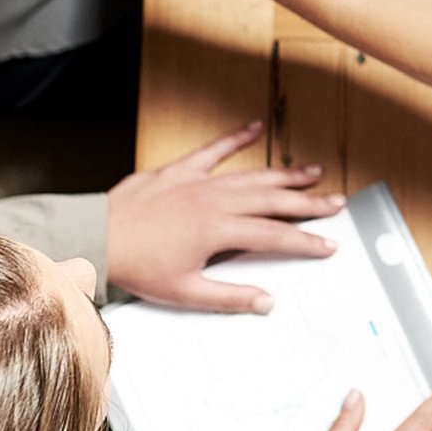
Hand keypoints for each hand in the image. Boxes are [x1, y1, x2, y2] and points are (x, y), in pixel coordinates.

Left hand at [105, 121, 345, 313]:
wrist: (96, 238)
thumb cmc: (136, 265)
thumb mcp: (184, 292)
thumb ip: (229, 297)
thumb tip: (264, 302)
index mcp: (219, 230)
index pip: (275, 236)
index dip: (306, 241)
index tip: (327, 244)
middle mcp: (215, 201)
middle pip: (274, 200)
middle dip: (309, 202)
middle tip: (335, 203)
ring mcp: (200, 182)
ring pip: (253, 175)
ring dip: (285, 174)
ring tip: (311, 172)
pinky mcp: (180, 170)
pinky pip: (214, 150)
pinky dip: (235, 137)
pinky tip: (254, 128)